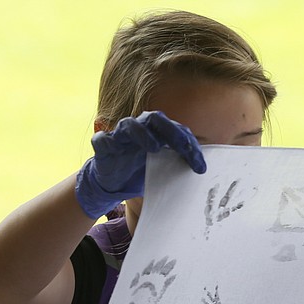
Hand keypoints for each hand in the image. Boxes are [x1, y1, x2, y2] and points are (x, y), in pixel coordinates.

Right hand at [74, 110, 206, 217]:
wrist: (113, 183)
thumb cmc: (140, 172)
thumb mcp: (163, 170)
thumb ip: (177, 166)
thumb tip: (202, 174)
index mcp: (157, 132)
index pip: (177, 131)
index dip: (190, 146)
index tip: (201, 167)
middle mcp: (139, 129)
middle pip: (155, 120)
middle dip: (172, 132)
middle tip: (185, 148)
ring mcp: (119, 135)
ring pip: (129, 125)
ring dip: (142, 133)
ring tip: (154, 147)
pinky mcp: (102, 145)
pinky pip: (103, 139)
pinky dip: (108, 142)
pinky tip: (113, 148)